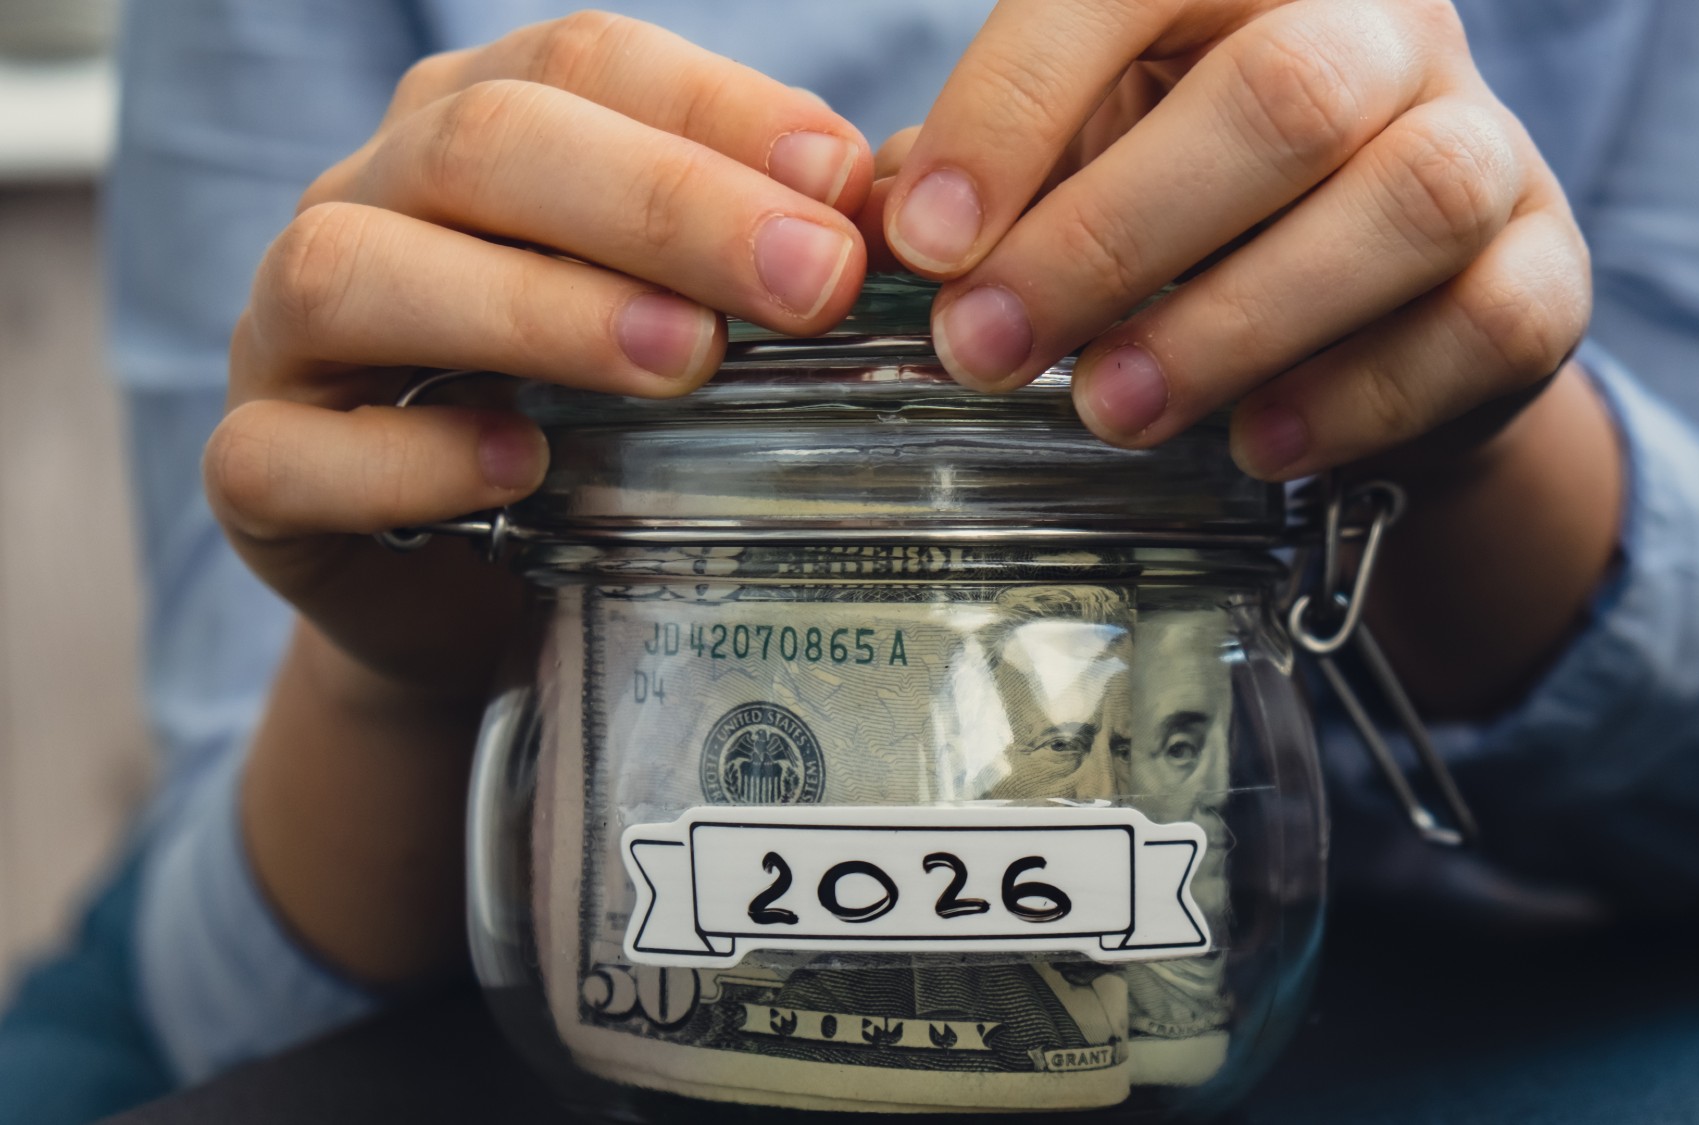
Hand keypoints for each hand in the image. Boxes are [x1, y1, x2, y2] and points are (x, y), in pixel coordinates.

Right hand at [207, 11, 871, 700]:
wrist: (480, 589)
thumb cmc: (603, 426)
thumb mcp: (692, 315)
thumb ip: (774, 252)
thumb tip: (903, 210)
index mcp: (481, 125)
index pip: (586, 59)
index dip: (718, 109)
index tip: (846, 185)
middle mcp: (369, 197)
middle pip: (485, 143)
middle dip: (663, 205)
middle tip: (810, 284)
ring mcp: (288, 332)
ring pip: (358, 270)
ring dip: (535, 308)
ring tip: (685, 363)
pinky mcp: (257, 469)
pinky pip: (288, 451)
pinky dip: (410, 458)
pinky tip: (522, 470)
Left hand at [876, 0, 1590, 481]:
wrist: (1381, 288)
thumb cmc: (1194, 194)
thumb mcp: (1083, 147)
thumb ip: (987, 171)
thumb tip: (864, 229)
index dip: (1012, 109)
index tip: (921, 241)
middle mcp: (1385, 21)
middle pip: (1280, 97)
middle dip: (1110, 236)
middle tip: (985, 349)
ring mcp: (1486, 139)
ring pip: (1404, 203)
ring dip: (1238, 323)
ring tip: (1110, 408)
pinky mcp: (1550, 265)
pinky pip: (1485, 324)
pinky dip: (1361, 396)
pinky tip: (1255, 445)